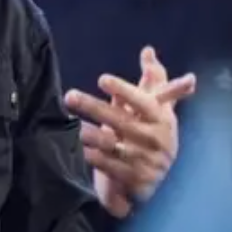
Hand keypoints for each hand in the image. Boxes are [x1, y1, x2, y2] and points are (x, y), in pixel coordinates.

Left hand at [64, 46, 196, 217]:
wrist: (160, 180)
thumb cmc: (153, 134)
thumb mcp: (158, 109)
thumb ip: (153, 80)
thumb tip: (147, 50)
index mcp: (161, 118)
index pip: (143, 102)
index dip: (124, 90)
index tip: (102, 79)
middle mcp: (155, 139)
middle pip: (120, 120)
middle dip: (93, 107)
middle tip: (69, 95)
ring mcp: (145, 161)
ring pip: (112, 144)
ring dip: (90, 134)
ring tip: (70, 124)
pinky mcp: (134, 181)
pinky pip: (108, 166)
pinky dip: (92, 157)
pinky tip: (76, 149)